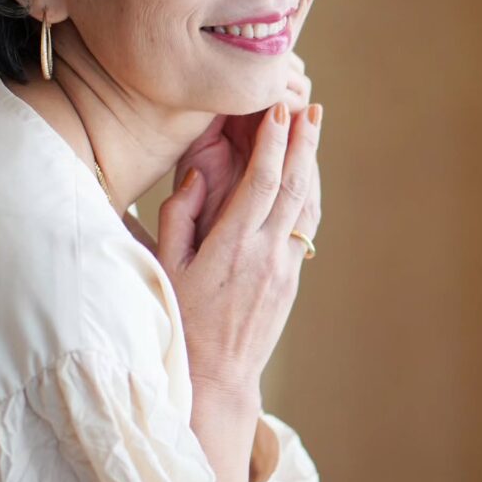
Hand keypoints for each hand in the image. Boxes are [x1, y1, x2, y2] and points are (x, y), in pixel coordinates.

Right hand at [157, 99, 322, 397]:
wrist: (216, 377)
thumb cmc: (181, 321)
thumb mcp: (166, 269)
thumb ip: (177, 218)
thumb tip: (197, 176)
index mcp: (231, 248)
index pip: (261, 184)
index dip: (273, 144)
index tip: (276, 111)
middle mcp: (265, 254)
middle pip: (293, 186)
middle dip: (303, 142)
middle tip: (309, 104)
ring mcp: (284, 267)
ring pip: (306, 204)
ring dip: (312, 162)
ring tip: (315, 126)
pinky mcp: (292, 278)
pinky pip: (306, 224)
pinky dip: (309, 191)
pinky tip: (309, 172)